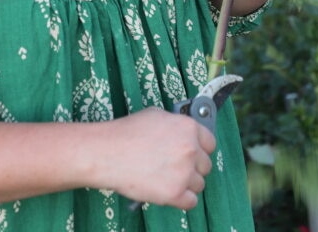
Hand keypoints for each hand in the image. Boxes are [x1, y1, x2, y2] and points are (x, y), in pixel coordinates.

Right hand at [97, 108, 214, 209]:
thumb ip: (175, 125)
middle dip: (192, 167)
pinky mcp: (175, 193)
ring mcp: (184, 172)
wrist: (107, 153)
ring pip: (199, 184)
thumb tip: (182, 133)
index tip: (193, 154)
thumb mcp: (155, 116)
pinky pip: (191, 202)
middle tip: (174, 167)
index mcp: (188, 128)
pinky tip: (167, 191)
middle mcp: (191, 149)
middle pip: (206, 165)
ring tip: (166, 179)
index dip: (200, 149)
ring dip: (186, 183)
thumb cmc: (126, 133)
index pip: (210, 143)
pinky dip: (181, 199)